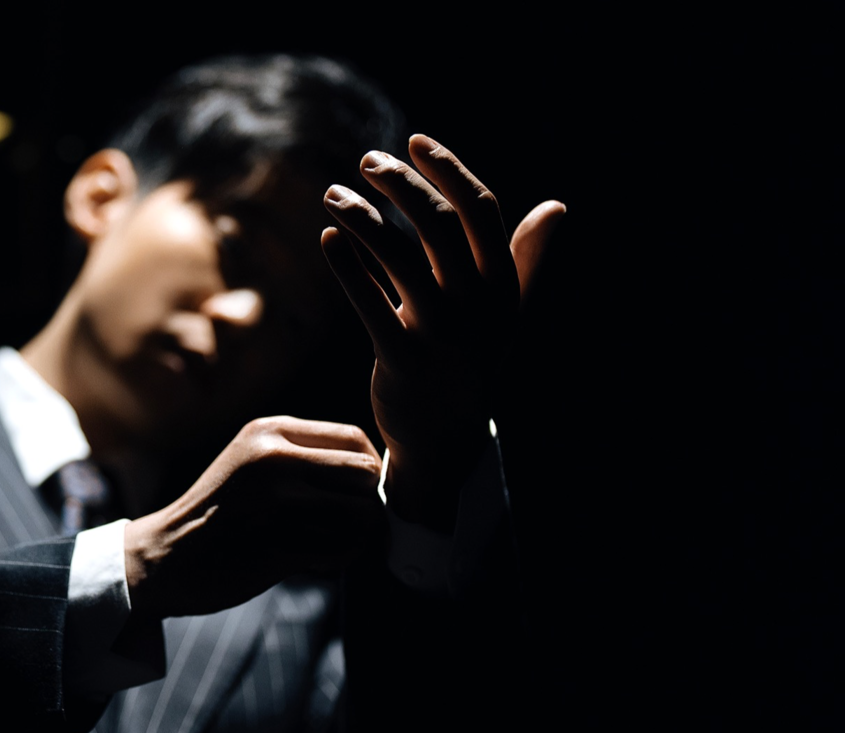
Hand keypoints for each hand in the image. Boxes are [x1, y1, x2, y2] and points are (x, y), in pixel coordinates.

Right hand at [124, 416, 382, 618]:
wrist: (162, 556)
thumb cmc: (216, 514)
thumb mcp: (250, 463)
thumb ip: (301, 459)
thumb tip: (371, 473)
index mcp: (268, 432)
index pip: (354, 440)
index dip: (368, 471)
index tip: (356, 495)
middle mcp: (272, 460)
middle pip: (364, 474)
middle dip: (367, 504)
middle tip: (348, 525)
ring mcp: (273, 502)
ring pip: (361, 514)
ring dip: (355, 537)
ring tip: (328, 544)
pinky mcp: (275, 546)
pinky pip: (341, 551)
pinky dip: (337, 560)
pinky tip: (312, 562)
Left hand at [320, 134, 563, 529]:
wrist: (444, 440)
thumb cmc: (470, 362)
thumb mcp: (504, 315)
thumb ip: (525, 262)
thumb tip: (557, 209)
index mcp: (503, 288)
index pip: (482, 210)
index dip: (449, 169)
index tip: (414, 141)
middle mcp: (477, 308)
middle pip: (439, 224)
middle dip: (400, 183)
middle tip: (367, 162)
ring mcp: (441, 336)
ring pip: (398, 256)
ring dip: (361, 217)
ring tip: (332, 195)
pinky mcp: (402, 361)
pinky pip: (368, 302)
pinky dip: (346, 266)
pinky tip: (327, 239)